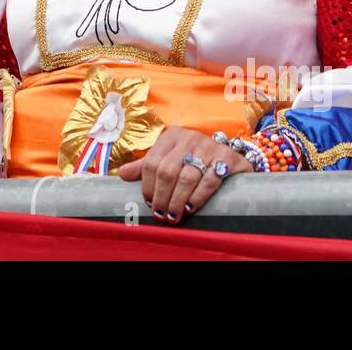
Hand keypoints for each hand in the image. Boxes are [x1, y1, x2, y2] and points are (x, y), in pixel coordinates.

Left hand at [119, 126, 251, 222]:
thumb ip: (146, 166)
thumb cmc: (193, 159)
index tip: (149, 203)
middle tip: (160, 214)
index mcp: (171, 136)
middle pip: (167, 171)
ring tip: (172, 215)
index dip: (148, 187)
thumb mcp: (169, 158)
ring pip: (187, 178)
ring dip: (177, 201)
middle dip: (161, 197)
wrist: (230, 155)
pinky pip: (210, 181)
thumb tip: (122, 174)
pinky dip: (198, 197)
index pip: (151, 162)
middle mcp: (189, 138)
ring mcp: (209, 147)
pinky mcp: (227, 158)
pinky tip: (190, 208)